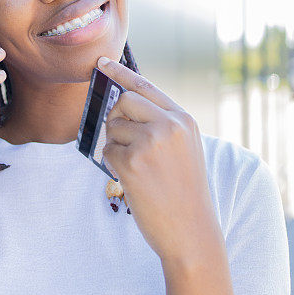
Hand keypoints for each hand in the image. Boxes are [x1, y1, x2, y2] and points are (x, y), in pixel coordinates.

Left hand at [97, 56, 222, 263]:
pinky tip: (133, 181)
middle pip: (123, 101)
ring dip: (116, 146)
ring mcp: (150, 142)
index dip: (120, 73)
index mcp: (183, 120)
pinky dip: (113, 166)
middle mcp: (168, 125)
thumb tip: (123, 107)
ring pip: (113, 127)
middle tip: (124, 142)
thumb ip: (161, 125)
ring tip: (138, 169)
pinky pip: (107, 151)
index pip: (145, 86)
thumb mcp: (184, 149)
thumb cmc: (185, 193)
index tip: (101, 62)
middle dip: (116, 118)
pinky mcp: (132, 162)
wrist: (192, 232)